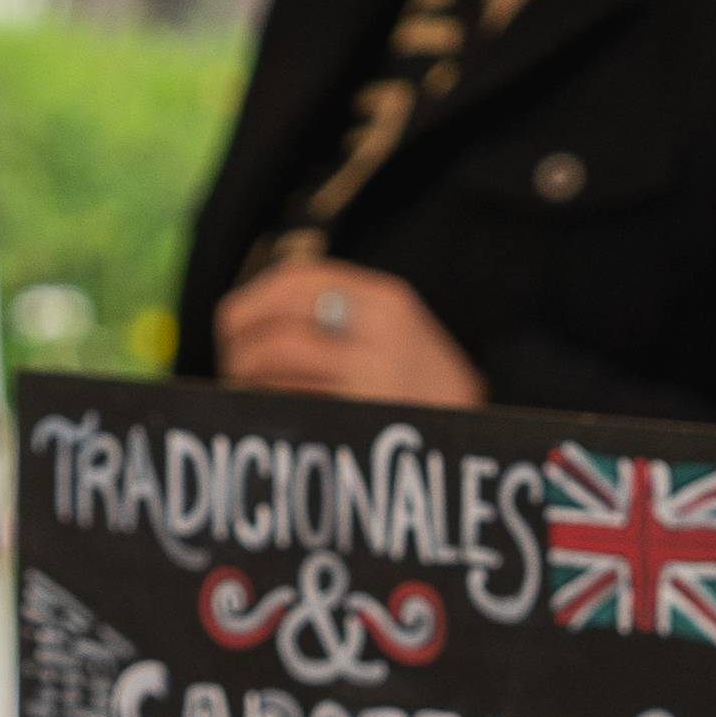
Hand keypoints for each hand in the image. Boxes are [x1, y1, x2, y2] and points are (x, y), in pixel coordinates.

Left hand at [214, 261, 483, 405]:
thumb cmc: (424, 392)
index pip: (299, 276)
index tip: (236, 324)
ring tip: (247, 391)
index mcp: (387, 299)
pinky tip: (272, 414)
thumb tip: (253, 316)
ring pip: (277, 354)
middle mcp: (381, 327)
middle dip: (239, 339)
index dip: (254, 298)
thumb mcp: (398, 335)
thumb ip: (341, 316)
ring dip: (246, 374)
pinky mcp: (361, 413)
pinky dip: (268, 403)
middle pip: (277, 315)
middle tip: (232, 363)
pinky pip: (293, 399)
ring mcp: (374, 372)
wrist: (483, 439)